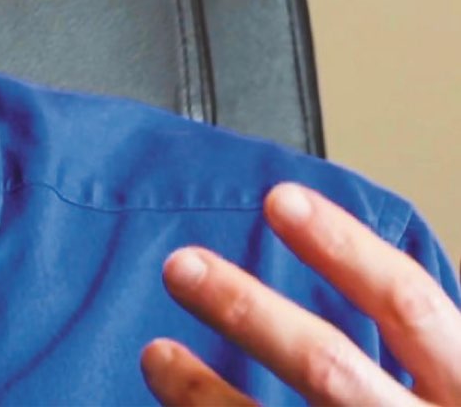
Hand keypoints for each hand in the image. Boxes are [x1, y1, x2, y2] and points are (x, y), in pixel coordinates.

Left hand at [140, 182, 460, 404]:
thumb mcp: (458, 383)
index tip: (278, 198)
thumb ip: (425, 347)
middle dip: (248, 312)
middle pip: (330, 367)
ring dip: (205, 395)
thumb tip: (346, 263)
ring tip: (155, 355)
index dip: (343, 247)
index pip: (408, 302)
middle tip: (179, 265)